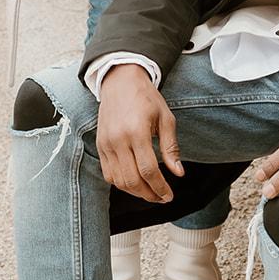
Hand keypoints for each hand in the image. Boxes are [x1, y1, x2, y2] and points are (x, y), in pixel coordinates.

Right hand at [96, 65, 183, 202]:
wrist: (120, 81)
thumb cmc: (146, 98)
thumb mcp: (166, 118)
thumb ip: (171, 147)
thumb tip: (178, 173)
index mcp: (137, 131)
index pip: (148, 170)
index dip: (160, 187)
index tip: (169, 196)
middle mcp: (118, 140)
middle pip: (132, 179)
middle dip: (149, 194)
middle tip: (162, 198)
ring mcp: (106, 143)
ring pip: (119, 180)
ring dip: (135, 192)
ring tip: (150, 193)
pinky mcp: (100, 145)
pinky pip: (108, 173)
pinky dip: (121, 184)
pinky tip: (135, 183)